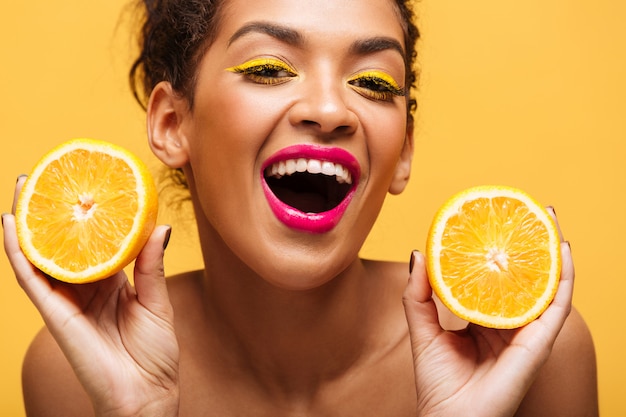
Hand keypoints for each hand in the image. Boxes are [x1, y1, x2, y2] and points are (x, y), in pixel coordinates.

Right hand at [3, 176, 179, 416]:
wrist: (146, 394)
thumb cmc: (155, 354)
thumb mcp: (157, 302)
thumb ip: (151, 266)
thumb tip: (160, 226)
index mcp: (113, 283)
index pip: (97, 241)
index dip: (91, 216)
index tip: (89, 187)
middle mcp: (87, 287)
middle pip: (65, 243)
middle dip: (55, 211)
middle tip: (48, 175)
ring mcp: (68, 300)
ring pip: (43, 254)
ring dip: (30, 222)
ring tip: (23, 187)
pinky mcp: (56, 314)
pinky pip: (32, 278)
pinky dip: (20, 251)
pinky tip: (12, 225)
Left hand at [403, 208, 573, 416]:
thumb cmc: (437, 381)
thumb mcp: (422, 328)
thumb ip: (418, 293)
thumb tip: (419, 252)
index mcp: (483, 320)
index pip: (495, 278)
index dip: (498, 252)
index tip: (495, 223)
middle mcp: (508, 323)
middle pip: (524, 277)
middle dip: (530, 244)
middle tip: (530, 210)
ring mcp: (526, 332)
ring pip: (546, 285)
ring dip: (552, 252)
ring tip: (550, 219)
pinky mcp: (538, 343)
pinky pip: (556, 306)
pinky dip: (563, 278)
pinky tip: (563, 252)